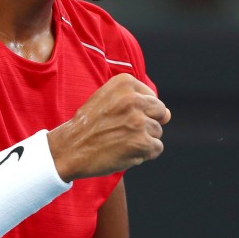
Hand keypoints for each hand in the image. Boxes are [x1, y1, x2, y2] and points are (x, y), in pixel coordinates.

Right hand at [48, 73, 170, 180]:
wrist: (70, 148)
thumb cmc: (88, 125)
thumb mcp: (107, 99)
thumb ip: (137, 100)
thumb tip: (168, 114)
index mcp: (125, 83)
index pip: (152, 98)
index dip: (139, 112)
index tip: (121, 118)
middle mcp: (134, 99)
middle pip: (160, 113)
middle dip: (147, 124)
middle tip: (124, 131)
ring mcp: (139, 121)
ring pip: (158, 132)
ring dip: (143, 140)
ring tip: (121, 142)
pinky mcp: (142, 143)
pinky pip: (157, 148)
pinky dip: (144, 154)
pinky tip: (126, 152)